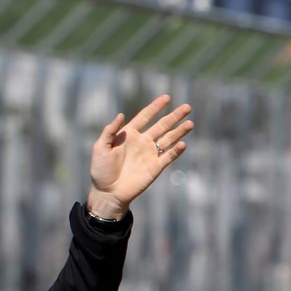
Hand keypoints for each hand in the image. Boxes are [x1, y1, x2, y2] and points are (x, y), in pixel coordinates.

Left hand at [86, 94, 190, 219]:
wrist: (107, 192)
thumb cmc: (101, 170)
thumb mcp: (100, 148)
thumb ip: (110, 131)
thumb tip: (121, 114)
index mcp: (129, 134)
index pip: (145, 117)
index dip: (155, 107)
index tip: (167, 97)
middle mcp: (142, 142)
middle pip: (162, 125)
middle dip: (174, 116)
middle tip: (187, 107)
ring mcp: (150, 154)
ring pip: (168, 139)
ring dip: (179, 131)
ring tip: (190, 122)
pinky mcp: (155, 167)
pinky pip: (168, 157)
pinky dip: (176, 151)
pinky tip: (182, 144)